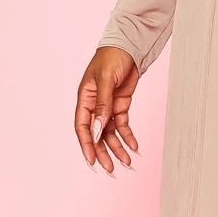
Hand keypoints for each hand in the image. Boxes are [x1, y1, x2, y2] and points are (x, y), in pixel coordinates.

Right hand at [75, 47, 140, 174]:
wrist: (127, 47)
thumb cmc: (110, 59)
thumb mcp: (105, 81)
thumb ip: (102, 105)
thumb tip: (97, 129)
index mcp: (84, 99)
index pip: (82, 127)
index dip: (86, 145)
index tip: (92, 161)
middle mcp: (94, 106)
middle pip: (96, 134)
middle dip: (103, 152)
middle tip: (111, 169)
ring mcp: (107, 107)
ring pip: (110, 133)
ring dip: (117, 147)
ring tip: (126, 162)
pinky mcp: (120, 105)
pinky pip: (122, 125)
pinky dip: (128, 136)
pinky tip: (134, 146)